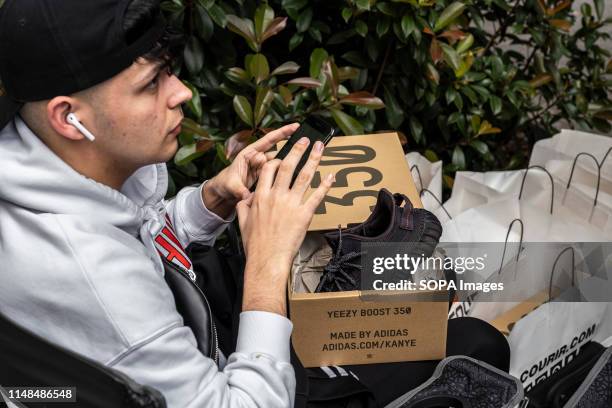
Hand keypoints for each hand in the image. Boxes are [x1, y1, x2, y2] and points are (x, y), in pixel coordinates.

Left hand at [202, 124, 299, 218]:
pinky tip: (296, 176)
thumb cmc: (224, 184)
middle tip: (306, 143)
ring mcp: (263, 167)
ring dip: (289, 163)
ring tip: (303, 162)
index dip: (282, 133)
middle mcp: (258, 158)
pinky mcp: (266, 176)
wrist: (223, 192)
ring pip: (279, 163)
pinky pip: (278, 173)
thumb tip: (247, 195)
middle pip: (278, 150)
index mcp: (249, 154)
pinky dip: (285, 174)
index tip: (295, 127)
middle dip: (291, 146)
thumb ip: (239, 190)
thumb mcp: (230, 186)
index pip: (268, 140)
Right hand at [236, 136, 333, 315]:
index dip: (277, 159)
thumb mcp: (243, 222)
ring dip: (314, 159)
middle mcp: (276, 196)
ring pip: (305, 176)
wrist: (267, 259)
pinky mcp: (304, 214)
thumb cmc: (256, 244)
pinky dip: (326, 185)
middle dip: (298, 150)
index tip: (283, 155)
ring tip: (320, 147)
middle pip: (288, 166)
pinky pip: (318, 196)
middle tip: (306, 140)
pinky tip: (331, 176)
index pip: (269, 169)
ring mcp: (291, 204)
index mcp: (261, 196)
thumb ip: (244, 206)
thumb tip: (245, 199)